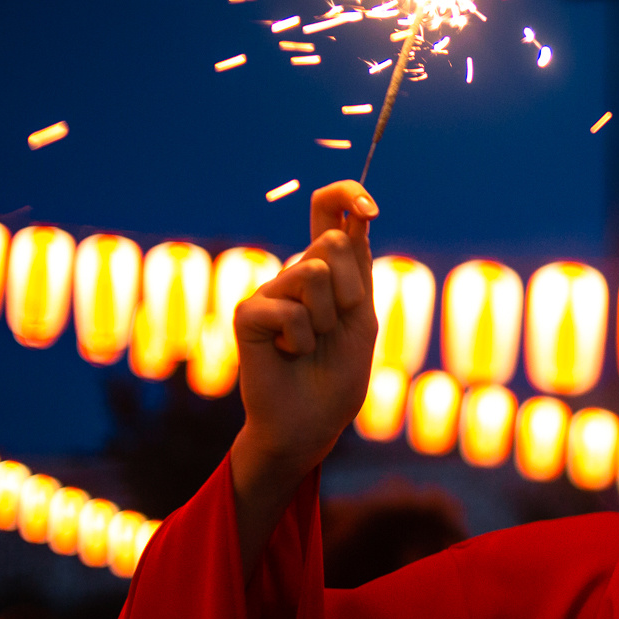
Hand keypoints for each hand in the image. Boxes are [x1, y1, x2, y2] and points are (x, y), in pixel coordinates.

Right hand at [230, 182, 377, 554]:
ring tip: (310, 344)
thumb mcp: (361, 316)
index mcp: (326, 270)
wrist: (311, 424)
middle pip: (332, 242)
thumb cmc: (338, 375)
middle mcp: (295, 273)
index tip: (371, 207)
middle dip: (351, 290)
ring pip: (314, 273)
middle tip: (336, 327)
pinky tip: (287, 354)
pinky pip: (289, 309)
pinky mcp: (248, 313)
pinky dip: (300, 339)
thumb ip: (357, 267)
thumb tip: (358, 214)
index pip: (328, 211)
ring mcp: (269, 290)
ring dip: (326, 318)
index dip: (346, 194)